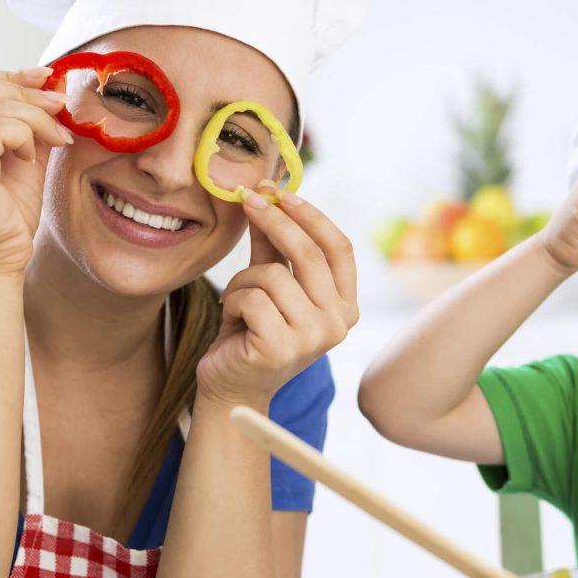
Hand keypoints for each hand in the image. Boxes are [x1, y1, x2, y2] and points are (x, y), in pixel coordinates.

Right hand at [0, 67, 72, 275]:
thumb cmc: (10, 209)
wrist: (3, 252)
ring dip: (36, 117)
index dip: (13, 74)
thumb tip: (51, 89)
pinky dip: (22, 135)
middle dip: (30, 92)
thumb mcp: (27, 156)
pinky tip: (29, 156)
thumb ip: (33, 124)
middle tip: (61, 107)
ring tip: (56, 140)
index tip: (47, 76)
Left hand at [195, 188, 358, 408]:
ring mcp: (314, 338)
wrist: (232, 386)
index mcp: (345, 305)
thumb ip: (273, 245)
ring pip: (273, 275)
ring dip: (243, 279)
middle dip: (274, 220)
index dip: (312, 216)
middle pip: (309, 254)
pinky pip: (252, 298)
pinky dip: (233, 300)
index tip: (280, 192)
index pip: (339, 248)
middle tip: (246, 199)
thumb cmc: (252, 331)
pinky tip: (233, 319)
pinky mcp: (282, 349)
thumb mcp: (268, 283)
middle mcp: (339, 323)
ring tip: (236, 300)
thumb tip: (269, 195)